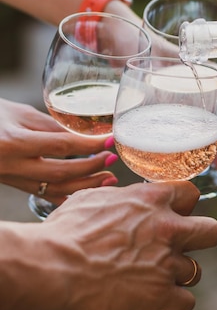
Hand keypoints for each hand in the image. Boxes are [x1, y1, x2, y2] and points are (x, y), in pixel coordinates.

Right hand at [0, 99, 116, 201]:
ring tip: (107, 179)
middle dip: (91, 167)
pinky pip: (43, 195)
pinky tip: (86, 193)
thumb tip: (83, 133)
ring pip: (54, 189)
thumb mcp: (18, 113)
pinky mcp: (13, 185)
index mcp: (14, 142)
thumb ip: (50, 125)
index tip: (110, 140)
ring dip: (84, 185)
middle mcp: (12, 165)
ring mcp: (12, 179)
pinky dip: (67, 196)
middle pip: (61, 172)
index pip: (61, 146)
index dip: (90, 145)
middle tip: (111, 159)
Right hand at [41, 182, 216, 309]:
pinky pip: (186, 302)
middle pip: (212, 231)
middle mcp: (168, 228)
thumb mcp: (95, 198)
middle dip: (199, 239)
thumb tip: (124, 197)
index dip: (183, 205)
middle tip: (177, 245)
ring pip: (196, 270)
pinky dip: (174, 302)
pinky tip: (155, 298)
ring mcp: (166, 262)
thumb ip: (121, 197)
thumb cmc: (66, 229)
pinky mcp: (160, 295)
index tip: (171, 214)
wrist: (55, 265)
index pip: (192, 193)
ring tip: (152, 275)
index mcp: (152, 199)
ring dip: (177, 274)